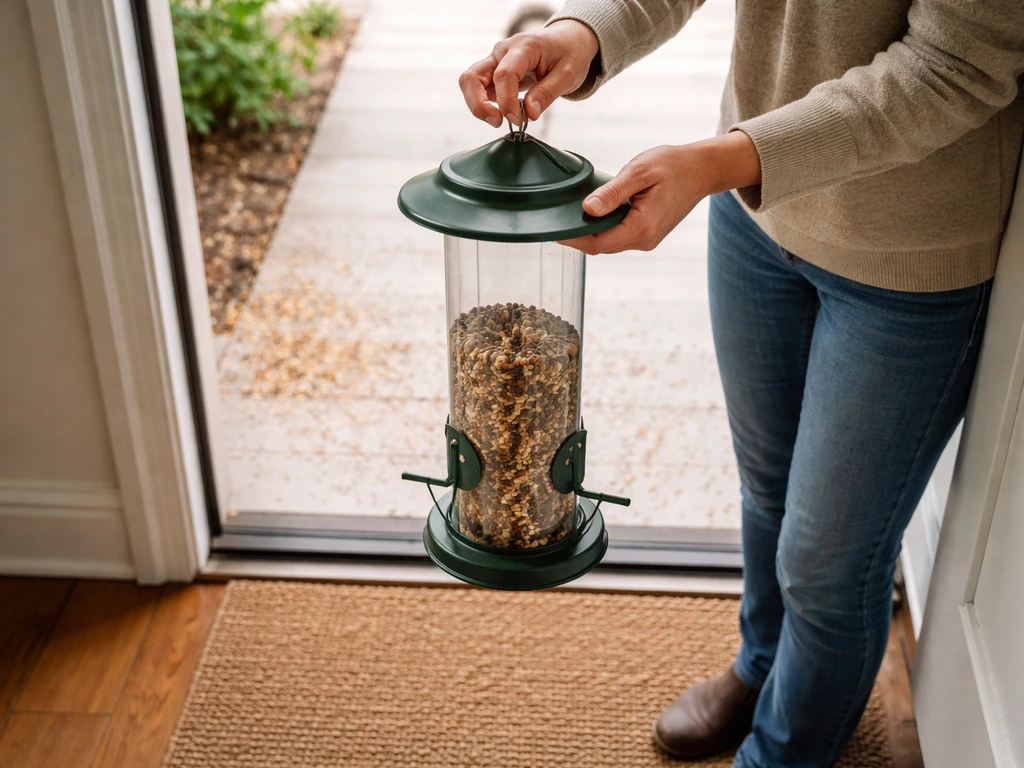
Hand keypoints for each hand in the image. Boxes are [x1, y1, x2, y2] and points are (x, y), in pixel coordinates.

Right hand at [459, 20, 598, 126]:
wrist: (568, 40)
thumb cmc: (569, 53)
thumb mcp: (568, 74)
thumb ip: (547, 93)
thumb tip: (528, 114)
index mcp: (523, 46)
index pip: (504, 75)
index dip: (507, 101)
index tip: (517, 120)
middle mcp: (503, 51)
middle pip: (472, 77)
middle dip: (478, 104)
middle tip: (498, 122)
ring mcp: (495, 60)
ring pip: (470, 83)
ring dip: (478, 106)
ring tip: (499, 121)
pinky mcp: (494, 71)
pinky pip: (479, 89)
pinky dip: (486, 105)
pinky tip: (505, 113)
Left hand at [561, 132, 762, 254]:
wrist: (702, 170)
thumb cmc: (674, 165)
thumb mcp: (639, 171)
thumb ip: (612, 192)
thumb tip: (588, 209)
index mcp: (642, 227)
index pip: (597, 243)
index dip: (573, 238)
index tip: (553, 229)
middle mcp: (645, 240)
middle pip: (600, 246)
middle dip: (578, 236)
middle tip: (556, 220)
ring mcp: (647, 239)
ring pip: (609, 242)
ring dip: (591, 232)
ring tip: (570, 214)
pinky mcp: (647, 233)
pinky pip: (618, 236)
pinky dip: (604, 228)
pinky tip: (594, 213)